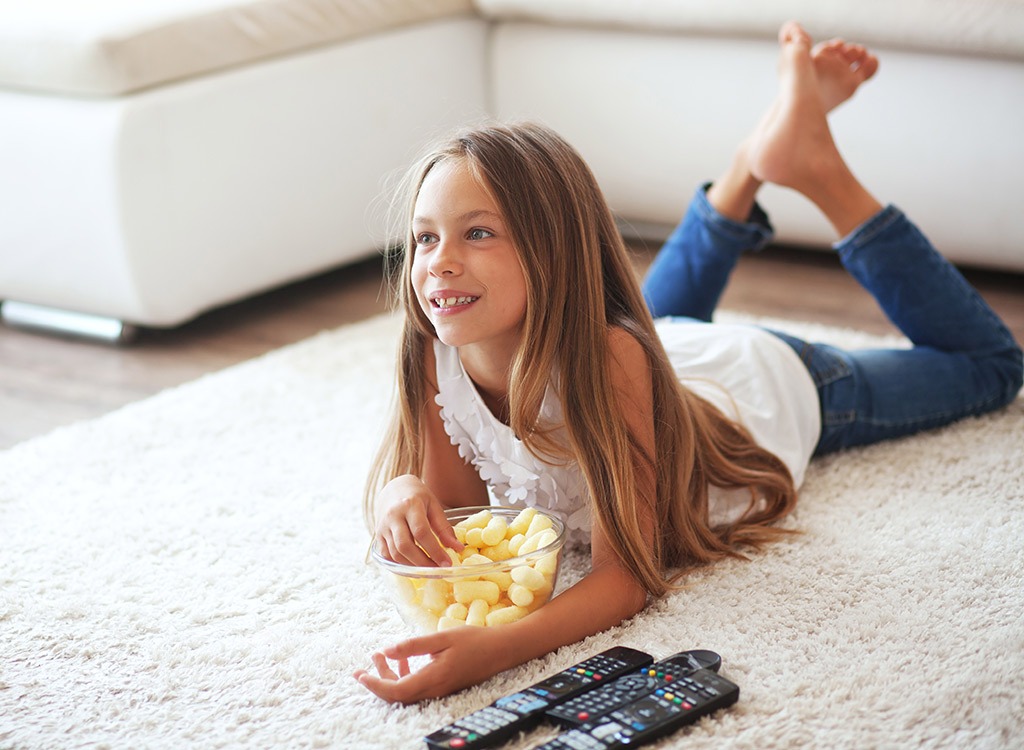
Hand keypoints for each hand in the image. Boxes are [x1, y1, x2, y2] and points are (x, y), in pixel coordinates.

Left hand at [353, 626, 509, 702]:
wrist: (502, 651)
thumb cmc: (475, 641)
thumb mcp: (443, 638)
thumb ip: (414, 645)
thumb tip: (387, 650)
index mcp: (434, 678)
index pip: (396, 691)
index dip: (375, 685)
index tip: (361, 674)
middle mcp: (435, 690)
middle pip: (398, 694)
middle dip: (378, 679)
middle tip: (366, 663)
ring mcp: (440, 690)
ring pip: (407, 691)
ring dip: (390, 675)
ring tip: (380, 654)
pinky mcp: (443, 686)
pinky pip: (417, 687)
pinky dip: (405, 674)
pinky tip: (404, 657)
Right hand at [375, 475, 462, 566]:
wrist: (394, 488)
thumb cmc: (417, 496)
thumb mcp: (434, 505)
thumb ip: (444, 527)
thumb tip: (457, 549)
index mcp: (410, 505)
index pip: (421, 532)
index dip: (435, 551)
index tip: (447, 563)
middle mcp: (393, 516)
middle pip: (405, 546)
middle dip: (423, 562)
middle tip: (438, 570)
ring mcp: (383, 527)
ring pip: (395, 553)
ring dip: (412, 566)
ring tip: (428, 570)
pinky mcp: (378, 535)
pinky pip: (387, 555)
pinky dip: (400, 565)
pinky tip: (413, 567)